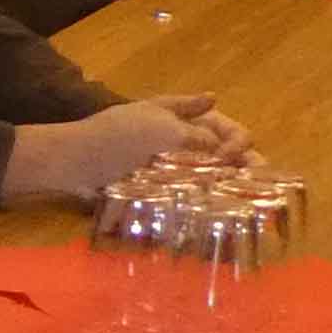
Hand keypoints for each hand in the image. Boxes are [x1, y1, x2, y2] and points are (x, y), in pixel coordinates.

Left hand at [0, 92, 243, 206]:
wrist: (73, 161)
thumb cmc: (118, 137)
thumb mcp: (161, 128)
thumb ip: (199, 136)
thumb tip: (227, 135)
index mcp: (184, 117)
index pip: (228, 127)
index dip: (238, 141)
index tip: (230, 158)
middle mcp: (182, 141)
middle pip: (224, 155)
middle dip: (243, 170)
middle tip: (258, 190)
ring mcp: (170, 166)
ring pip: (209, 178)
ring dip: (226, 190)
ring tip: (243, 206)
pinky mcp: (157, 189)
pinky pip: (186, 196)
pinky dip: (201, 204)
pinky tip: (215, 215)